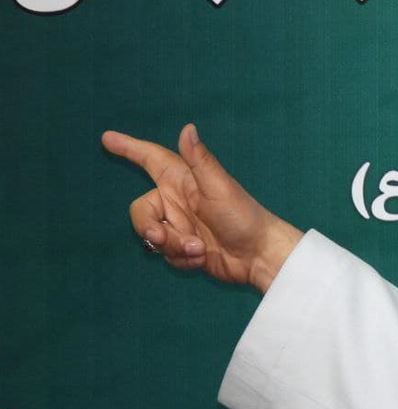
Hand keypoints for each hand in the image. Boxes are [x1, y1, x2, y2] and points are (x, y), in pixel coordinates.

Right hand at [101, 123, 303, 291]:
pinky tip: (203, 259)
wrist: (259, 256)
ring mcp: (181, 227)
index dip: (129, 148)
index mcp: (184, 181)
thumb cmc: (244, 217)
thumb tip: (187, 128)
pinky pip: (167, 255)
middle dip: (149, 227)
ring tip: (199, 250)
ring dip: (173, 247)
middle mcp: (178, 202)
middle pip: (141, 211)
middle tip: (162, 238)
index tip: (107, 138)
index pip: (150, 159)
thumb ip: (200, 160)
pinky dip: (182, 260)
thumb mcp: (220, 187)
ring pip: (153, 237)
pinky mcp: (185, 249)